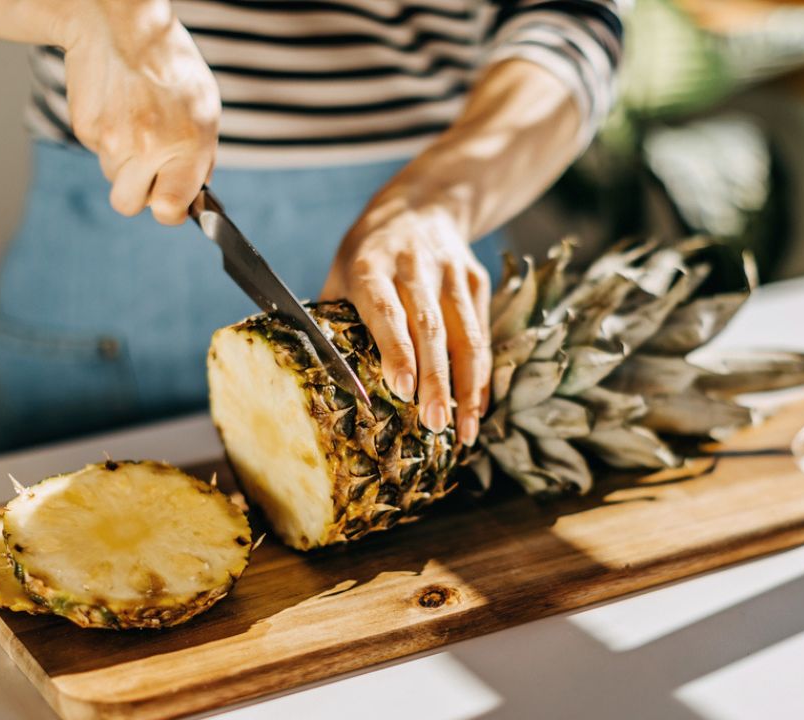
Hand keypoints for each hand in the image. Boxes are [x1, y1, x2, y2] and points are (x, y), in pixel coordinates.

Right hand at [63, 0, 219, 224]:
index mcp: (186, 146)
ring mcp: (112, 140)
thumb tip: (193, 194)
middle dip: (139, 192)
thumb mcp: (205, 111)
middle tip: (150, 167)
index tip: (172, 203)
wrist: (120, 26)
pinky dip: (107, 138)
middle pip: (129, 204)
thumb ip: (201, 157)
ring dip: (124, 162)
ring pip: (114, 177)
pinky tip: (118, 109)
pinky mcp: (85, 128)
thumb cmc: (171, 67)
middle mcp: (147, 147)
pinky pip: (97, 152)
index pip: (168, 210)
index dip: (169, 211)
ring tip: (136, 123)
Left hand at [321, 201, 490, 445]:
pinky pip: (481, 334)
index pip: (387, 309)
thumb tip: (322, 379)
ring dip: (466, 386)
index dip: (396, 349)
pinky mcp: (476, 281)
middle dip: (435, 379)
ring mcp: (451, 273)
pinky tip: (476, 408)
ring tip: (463, 430)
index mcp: (372, 264)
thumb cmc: (369, 253)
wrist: (423, 205)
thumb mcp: (342, 272)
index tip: (402, 388)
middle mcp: (414, 266)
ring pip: (465, 334)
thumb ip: (334, 320)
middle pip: (430, 327)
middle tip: (434, 424)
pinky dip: (480, 374)